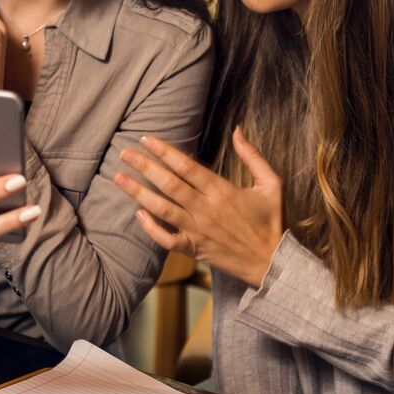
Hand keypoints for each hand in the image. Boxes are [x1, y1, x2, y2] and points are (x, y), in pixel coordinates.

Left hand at [114, 128, 283, 288]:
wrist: (274, 263)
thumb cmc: (271, 222)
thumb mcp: (272, 184)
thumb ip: (253, 156)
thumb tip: (238, 130)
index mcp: (223, 191)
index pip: (188, 167)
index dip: (165, 151)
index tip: (146, 139)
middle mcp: (207, 210)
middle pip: (170, 184)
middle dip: (145, 167)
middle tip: (124, 153)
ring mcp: (198, 231)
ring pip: (163, 209)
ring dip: (139, 193)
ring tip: (118, 178)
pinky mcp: (195, 250)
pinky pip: (167, 240)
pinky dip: (151, 229)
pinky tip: (137, 215)